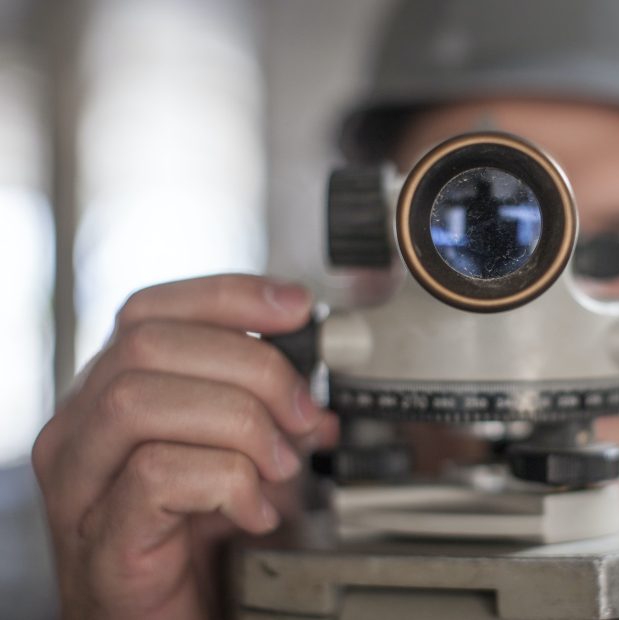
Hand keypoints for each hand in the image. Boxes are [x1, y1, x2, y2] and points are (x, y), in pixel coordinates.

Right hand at [32, 274, 337, 618]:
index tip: (297, 309)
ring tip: (281, 466)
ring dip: (238, 423)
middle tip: (304, 413)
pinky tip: (256, 510)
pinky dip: (228, 482)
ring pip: (139, 400)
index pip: (151, 311)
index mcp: (111, 395)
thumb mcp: (234, 456)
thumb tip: (315, 388)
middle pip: (149, 344)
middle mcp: (81, 431)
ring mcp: (80, 486)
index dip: (228, 296)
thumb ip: (264, 414)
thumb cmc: (194, 543)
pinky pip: (156, 475)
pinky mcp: (101, 539)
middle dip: (251, 366)